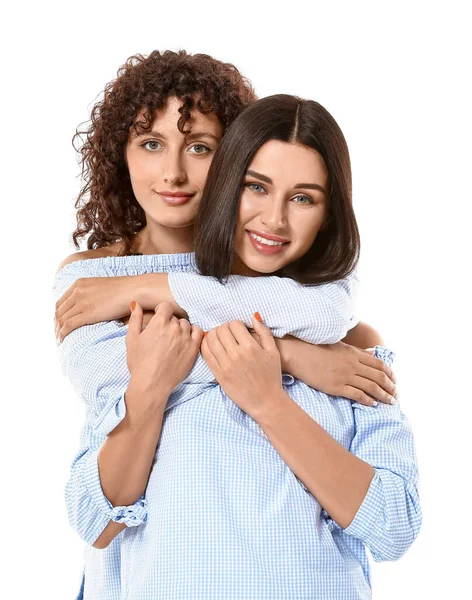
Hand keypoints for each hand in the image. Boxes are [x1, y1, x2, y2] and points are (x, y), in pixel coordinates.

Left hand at [55, 275, 140, 340]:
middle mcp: (78, 291)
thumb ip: (93, 294)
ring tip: (60, 339)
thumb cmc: (125, 290)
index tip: (59, 324)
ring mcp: (82, 301)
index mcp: (80, 283)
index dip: (58, 315)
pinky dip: (62, 333)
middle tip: (58, 334)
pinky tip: (62, 339)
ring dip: (58, 331)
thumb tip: (93, 305)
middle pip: (59, 311)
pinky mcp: (88, 313)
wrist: (135, 289)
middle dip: (56, 324)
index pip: (61, 302)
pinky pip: (68, 325)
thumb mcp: (103, 287)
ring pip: (62, 319)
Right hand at [126, 301, 202, 399]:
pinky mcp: (193, 348)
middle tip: (163, 335)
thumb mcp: (132, 339)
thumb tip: (136, 304)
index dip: (162, 311)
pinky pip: (198, 332)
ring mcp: (186, 338)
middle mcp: (175, 327)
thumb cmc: (139, 362)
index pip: (166, 306)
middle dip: (169, 322)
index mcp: (159, 322)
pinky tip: (186, 339)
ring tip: (173, 339)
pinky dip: (193, 332)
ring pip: (186, 324)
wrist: (152, 383)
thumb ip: (135, 319)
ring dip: (180, 328)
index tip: (159, 318)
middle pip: (175, 317)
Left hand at [201, 314, 282, 418]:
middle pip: (221, 330)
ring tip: (219, 338)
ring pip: (211, 339)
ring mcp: (225, 364)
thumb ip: (264, 332)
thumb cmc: (271, 376)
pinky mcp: (218, 374)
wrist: (265, 401)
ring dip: (213, 335)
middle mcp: (236, 354)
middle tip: (228, 333)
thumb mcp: (273, 352)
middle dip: (224, 328)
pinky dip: (205, 345)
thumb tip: (253, 317)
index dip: (236, 325)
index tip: (238, 330)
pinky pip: (206, 354)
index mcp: (250, 347)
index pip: (234, 325)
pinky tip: (211, 345)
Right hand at [280, 339, 396, 405]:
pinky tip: (373, 405)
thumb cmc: (316, 347)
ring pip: (371, 387)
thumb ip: (357, 351)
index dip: (390, 374)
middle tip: (396, 395)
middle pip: (378, 377)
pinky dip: (367, 400)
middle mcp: (352, 365)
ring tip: (390, 402)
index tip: (394, 381)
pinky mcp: (335, 387)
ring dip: (383, 395)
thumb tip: (373, 353)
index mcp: (354, 354)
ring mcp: (344, 376)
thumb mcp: (340, 345)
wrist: (298, 353)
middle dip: (390, 387)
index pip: (379, 364)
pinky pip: (357, 395)